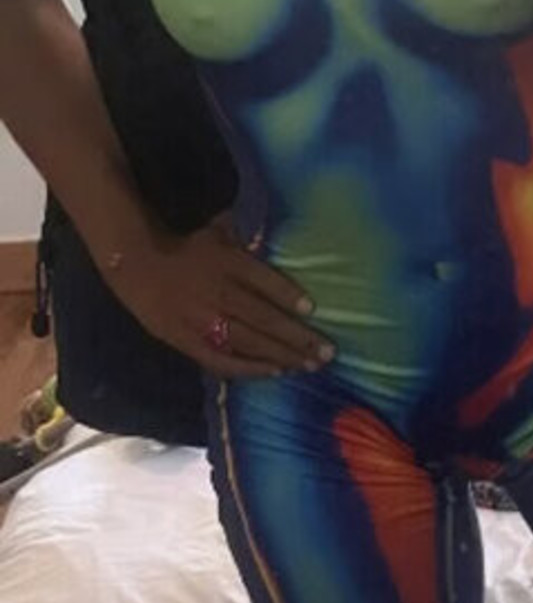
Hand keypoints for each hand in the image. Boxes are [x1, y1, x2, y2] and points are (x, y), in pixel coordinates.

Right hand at [106, 218, 334, 380]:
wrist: (135, 264)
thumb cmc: (185, 244)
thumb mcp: (217, 229)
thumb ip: (246, 238)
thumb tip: (276, 237)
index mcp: (227, 263)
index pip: (264, 281)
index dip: (289, 295)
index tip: (313, 308)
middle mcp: (218, 294)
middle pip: (264, 319)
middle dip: (298, 337)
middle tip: (327, 352)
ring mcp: (203, 321)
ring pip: (249, 343)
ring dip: (283, 356)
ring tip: (310, 365)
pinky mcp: (188, 341)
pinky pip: (223, 360)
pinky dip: (250, 368)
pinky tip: (274, 372)